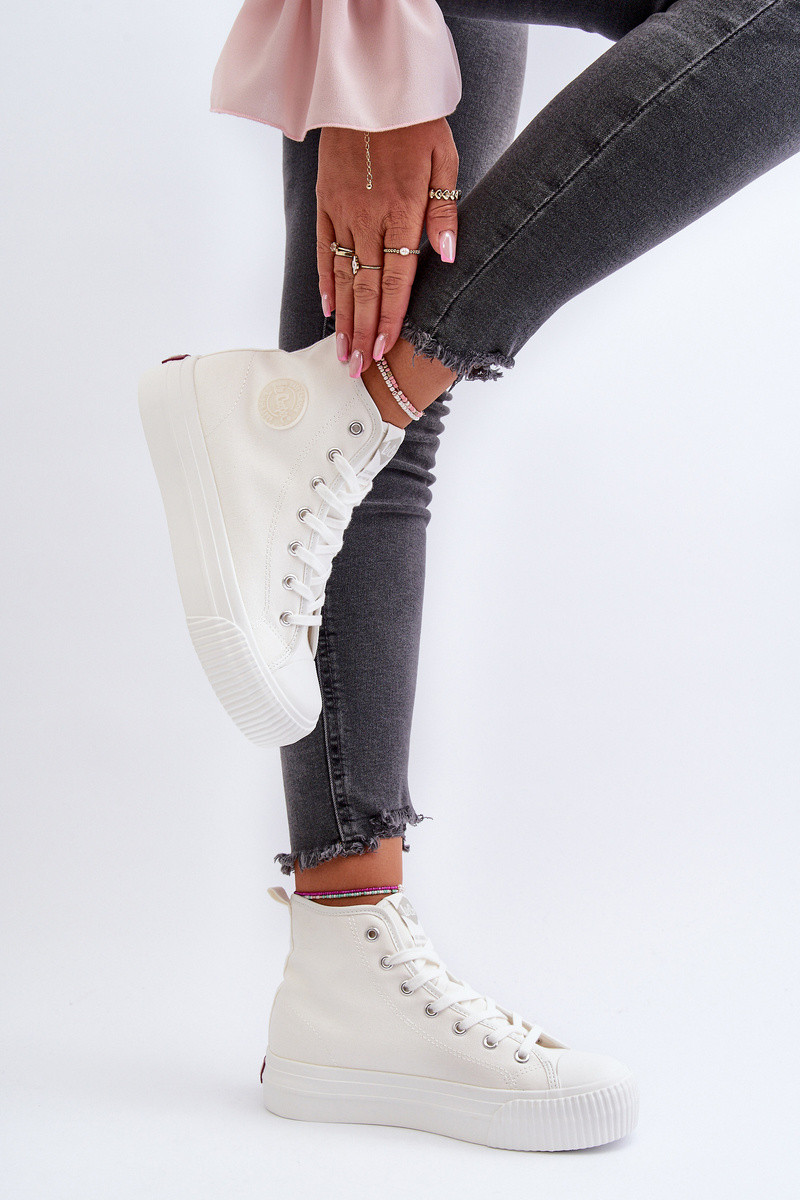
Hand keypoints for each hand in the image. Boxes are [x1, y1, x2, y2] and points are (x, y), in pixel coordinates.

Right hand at [316, 119, 458, 374]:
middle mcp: (369, 216)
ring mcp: (343, 210)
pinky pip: (324, 248)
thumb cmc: (415, 120)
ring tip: (342, 353)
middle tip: (357, 370)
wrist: (368, 80)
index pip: (398, 277)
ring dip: (343, 318)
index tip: (386, 350)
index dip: (392, 317)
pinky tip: (328, 307)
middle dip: (363, 332)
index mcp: (402, 210)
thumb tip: (446, 256)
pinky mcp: (325, 201)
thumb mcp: (444, 158)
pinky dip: (326, 280)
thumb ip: (445, 212)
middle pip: (367, 287)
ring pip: (343, 275)